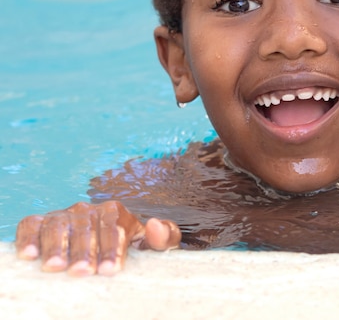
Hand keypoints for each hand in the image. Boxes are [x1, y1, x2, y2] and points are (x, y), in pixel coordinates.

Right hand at [15, 200, 180, 275]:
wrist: (101, 243)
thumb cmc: (128, 247)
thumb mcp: (150, 243)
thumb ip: (165, 236)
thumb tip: (155, 225)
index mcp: (115, 212)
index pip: (114, 225)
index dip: (112, 247)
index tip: (110, 269)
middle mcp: (88, 210)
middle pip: (86, 227)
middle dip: (84, 250)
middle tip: (83, 272)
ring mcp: (64, 215)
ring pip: (59, 225)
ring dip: (56, 245)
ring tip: (56, 267)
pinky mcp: (40, 222)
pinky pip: (32, 225)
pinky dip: (29, 237)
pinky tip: (30, 254)